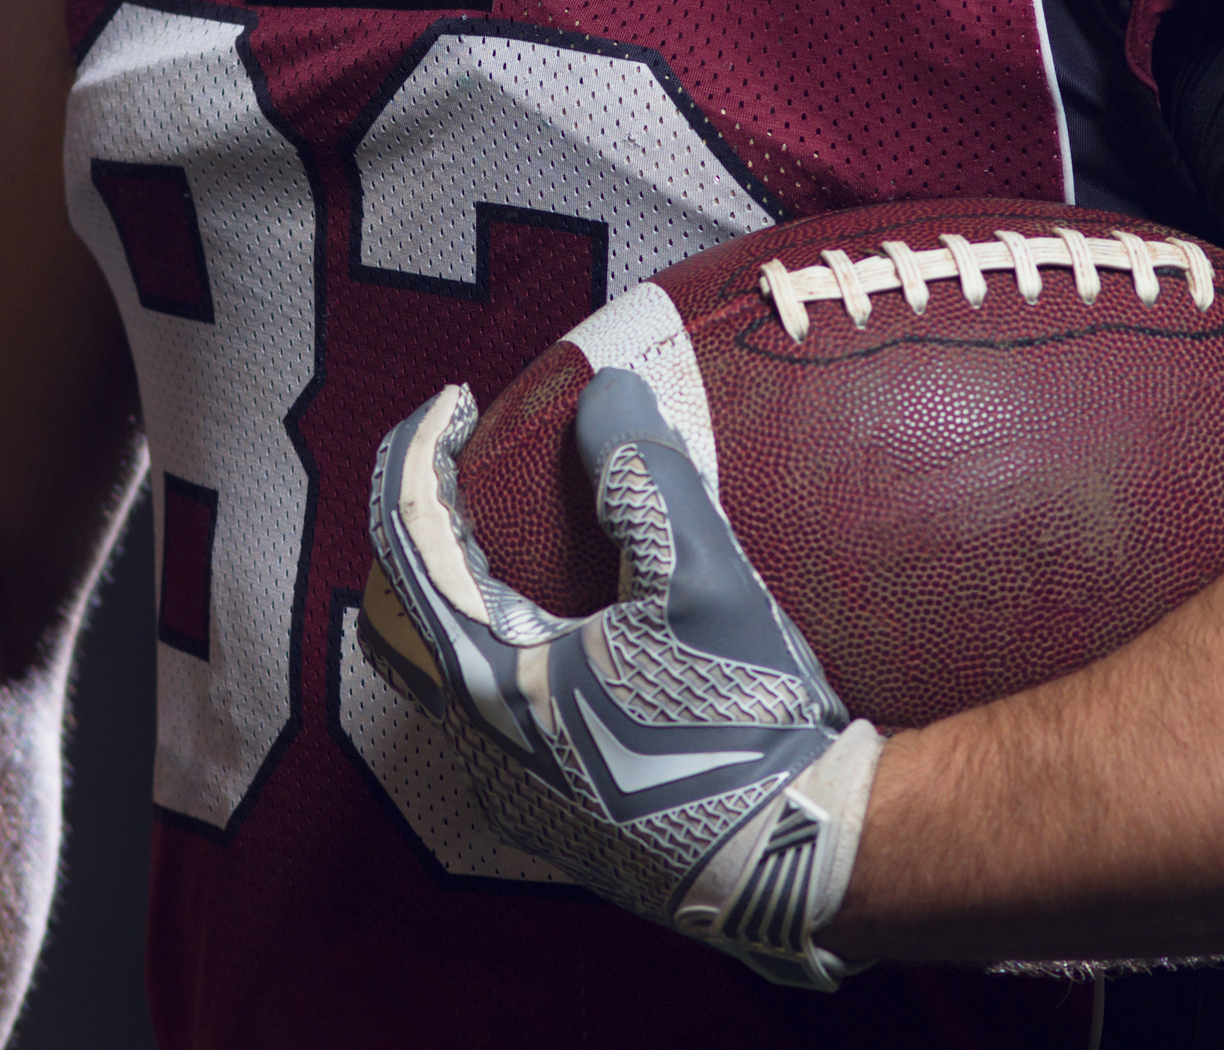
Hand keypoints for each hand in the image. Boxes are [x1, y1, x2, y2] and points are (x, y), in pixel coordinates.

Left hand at [361, 367, 882, 990]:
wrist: (795, 860)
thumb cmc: (746, 723)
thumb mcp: (704, 582)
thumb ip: (645, 477)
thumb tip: (607, 387)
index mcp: (486, 683)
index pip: (410, 544)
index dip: (420, 457)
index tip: (456, 404)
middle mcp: (478, 748)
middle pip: (404, 619)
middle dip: (424, 541)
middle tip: (473, 483)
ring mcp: (516, 797)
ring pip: (451, 682)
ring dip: (471, 607)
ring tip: (526, 555)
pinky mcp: (560, 828)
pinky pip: (501, 728)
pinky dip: (511, 663)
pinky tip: (579, 646)